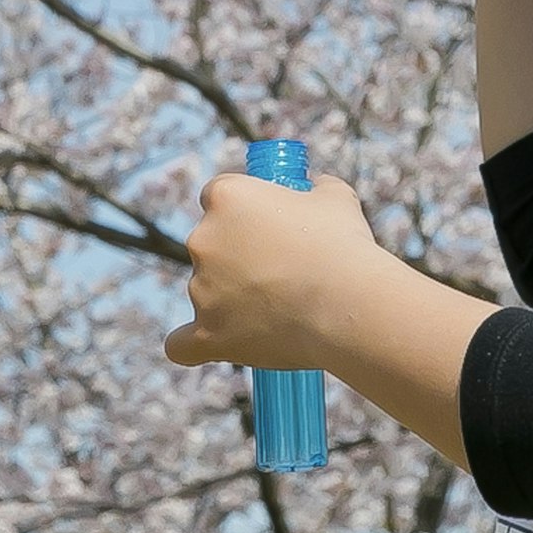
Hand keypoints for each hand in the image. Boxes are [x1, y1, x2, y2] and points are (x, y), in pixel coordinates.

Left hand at [162, 168, 392, 372]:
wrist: (350, 305)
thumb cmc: (344, 247)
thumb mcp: (336, 199)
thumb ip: (317, 188)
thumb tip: (316, 186)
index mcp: (226, 197)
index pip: (218, 196)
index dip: (243, 212)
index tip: (265, 226)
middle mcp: (202, 239)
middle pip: (209, 244)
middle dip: (237, 256)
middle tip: (279, 271)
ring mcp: (201, 289)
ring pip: (205, 291)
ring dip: (231, 298)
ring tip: (281, 312)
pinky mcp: (207, 334)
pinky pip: (182, 344)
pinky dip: (194, 345)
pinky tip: (210, 343)